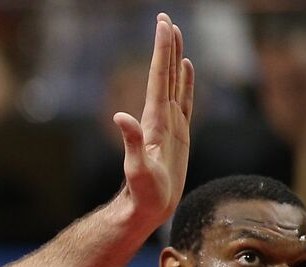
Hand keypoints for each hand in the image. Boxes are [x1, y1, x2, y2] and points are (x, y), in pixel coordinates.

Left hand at [114, 13, 194, 228]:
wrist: (145, 209)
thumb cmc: (141, 194)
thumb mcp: (136, 169)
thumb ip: (130, 142)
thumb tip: (120, 116)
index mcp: (153, 120)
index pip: (158, 77)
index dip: (161, 51)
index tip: (163, 24)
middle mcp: (160, 117)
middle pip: (164, 74)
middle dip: (165, 46)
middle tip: (165, 18)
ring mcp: (169, 124)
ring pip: (174, 82)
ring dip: (175, 57)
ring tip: (175, 34)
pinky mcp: (178, 134)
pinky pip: (184, 100)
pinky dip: (186, 81)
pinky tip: (186, 68)